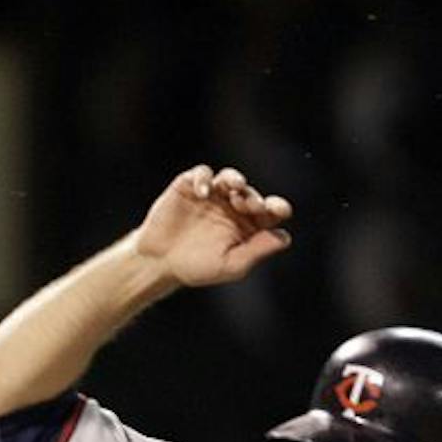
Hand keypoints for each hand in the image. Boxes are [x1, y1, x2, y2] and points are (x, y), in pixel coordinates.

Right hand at [134, 165, 292, 288]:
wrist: (157, 263)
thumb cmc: (196, 267)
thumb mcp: (231, 265)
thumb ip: (257, 250)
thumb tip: (284, 237)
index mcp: (249, 224)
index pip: (271, 211)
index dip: (278, 207)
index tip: (279, 210)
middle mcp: (233, 206)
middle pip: (251, 193)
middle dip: (253, 197)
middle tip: (251, 205)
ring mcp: (212, 194)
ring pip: (230, 178)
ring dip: (235, 179)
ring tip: (235, 187)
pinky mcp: (189, 186)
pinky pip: (201, 174)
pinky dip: (204, 179)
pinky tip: (204, 193)